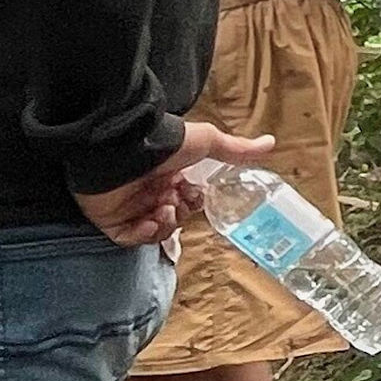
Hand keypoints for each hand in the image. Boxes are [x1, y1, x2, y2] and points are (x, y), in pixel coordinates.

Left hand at [74, 118, 277, 248]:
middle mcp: (149, 190)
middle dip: (179, 215)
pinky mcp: (109, 218)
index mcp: (169, 175)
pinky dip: (142, 235)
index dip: (195, 202)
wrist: (125, 148)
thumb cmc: (165, 143)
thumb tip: (271, 142)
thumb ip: (237, 149)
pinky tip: (149, 220)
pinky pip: (128, 238)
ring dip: (164, 225)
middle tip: (176, 203)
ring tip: (162, 210)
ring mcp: (128, 206)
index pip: (186, 199)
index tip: (196, 195)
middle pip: (173, 217)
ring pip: (154, 231)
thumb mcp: (207, 142)